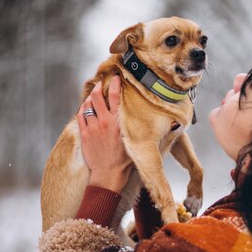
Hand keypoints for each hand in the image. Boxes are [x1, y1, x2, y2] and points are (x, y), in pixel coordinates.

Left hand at [77, 76, 132, 192]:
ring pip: (87, 105)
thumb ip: (142, 128)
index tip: (115, 78)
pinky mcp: (84, 134)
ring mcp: (92, 127)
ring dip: (90, 98)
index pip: (115, 96)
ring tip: (93, 96)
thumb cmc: (125, 160)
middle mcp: (104, 122)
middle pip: (98, 97)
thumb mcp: (136, 142)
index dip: (114, 84)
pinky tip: (86, 108)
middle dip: (99, 88)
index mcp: (118, 123)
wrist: (108, 174)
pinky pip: (80, 115)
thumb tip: (172, 124)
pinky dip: (83, 109)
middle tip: (100, 85)